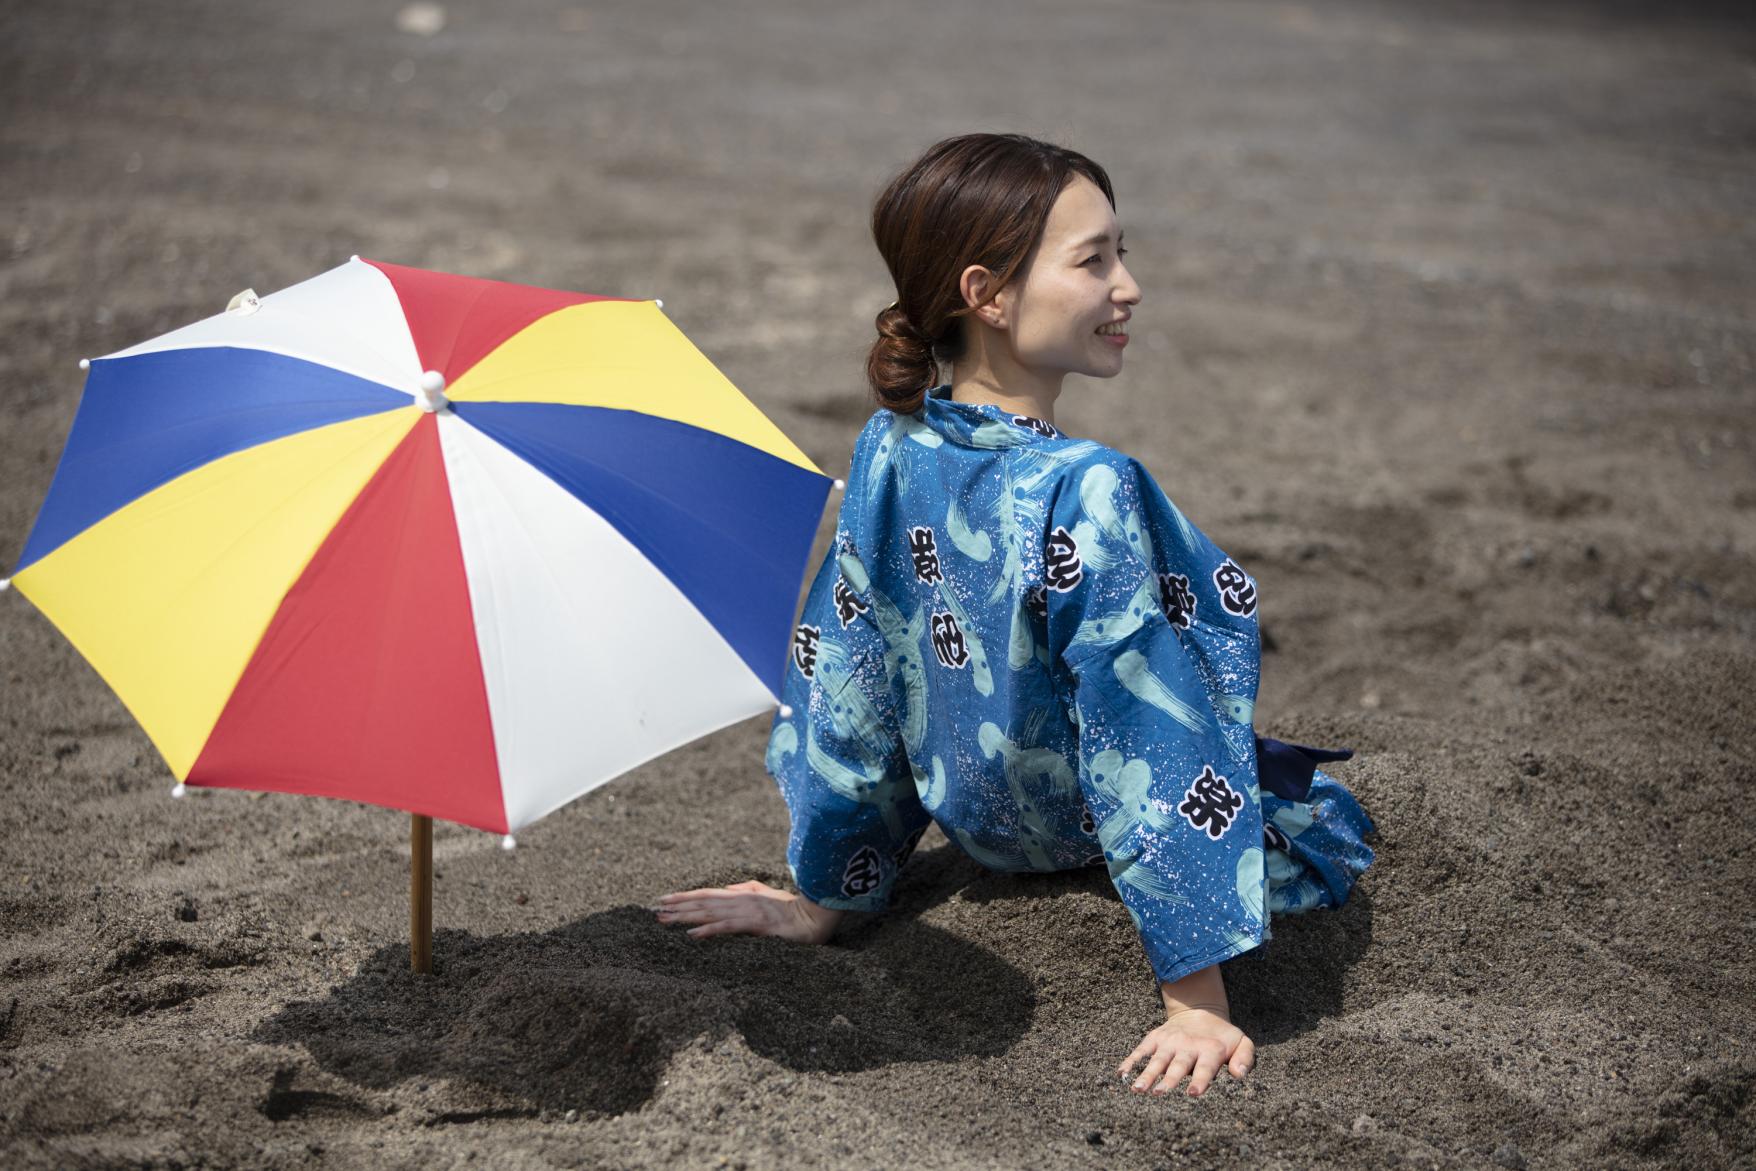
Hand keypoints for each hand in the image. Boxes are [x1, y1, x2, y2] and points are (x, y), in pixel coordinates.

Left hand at [654, 880, 843, 944]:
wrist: (815, 917)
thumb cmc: (793, 909)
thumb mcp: (768, 895)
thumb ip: (749, 889)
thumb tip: (728, 889)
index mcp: (743, 894)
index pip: (707, 894)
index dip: (685, 896)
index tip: (665, 900)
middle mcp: (741, 900)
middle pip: (703, 902)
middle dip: (678, 907)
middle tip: (655, 910)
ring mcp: (747, 911)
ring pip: (709, 912)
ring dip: (685, 916)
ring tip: (665, 920)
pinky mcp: (756, 924)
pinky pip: (727, 927)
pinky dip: (708, 930)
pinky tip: (691, 935)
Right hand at [1119, 1008, 1253, 1097]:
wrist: (1200, 1011)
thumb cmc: (1222, 1036)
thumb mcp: (1241, 1042)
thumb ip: (1245, 1058)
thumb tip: (1240, 1075)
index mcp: (1210, 1049)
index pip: (1205, 1067)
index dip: (1200, 1080)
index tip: (1192, 1093)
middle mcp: (1188, 1046)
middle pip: (1177, 1066)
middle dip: (1168, 1080)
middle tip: (1159, 1094)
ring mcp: (1169, 1042)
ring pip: (1157, 1060)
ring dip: (1146, 1074)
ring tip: (1137, 1089)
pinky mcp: (1155, 1038)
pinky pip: (1141, 1050)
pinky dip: (1131, 1061)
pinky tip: (1121, 1074)